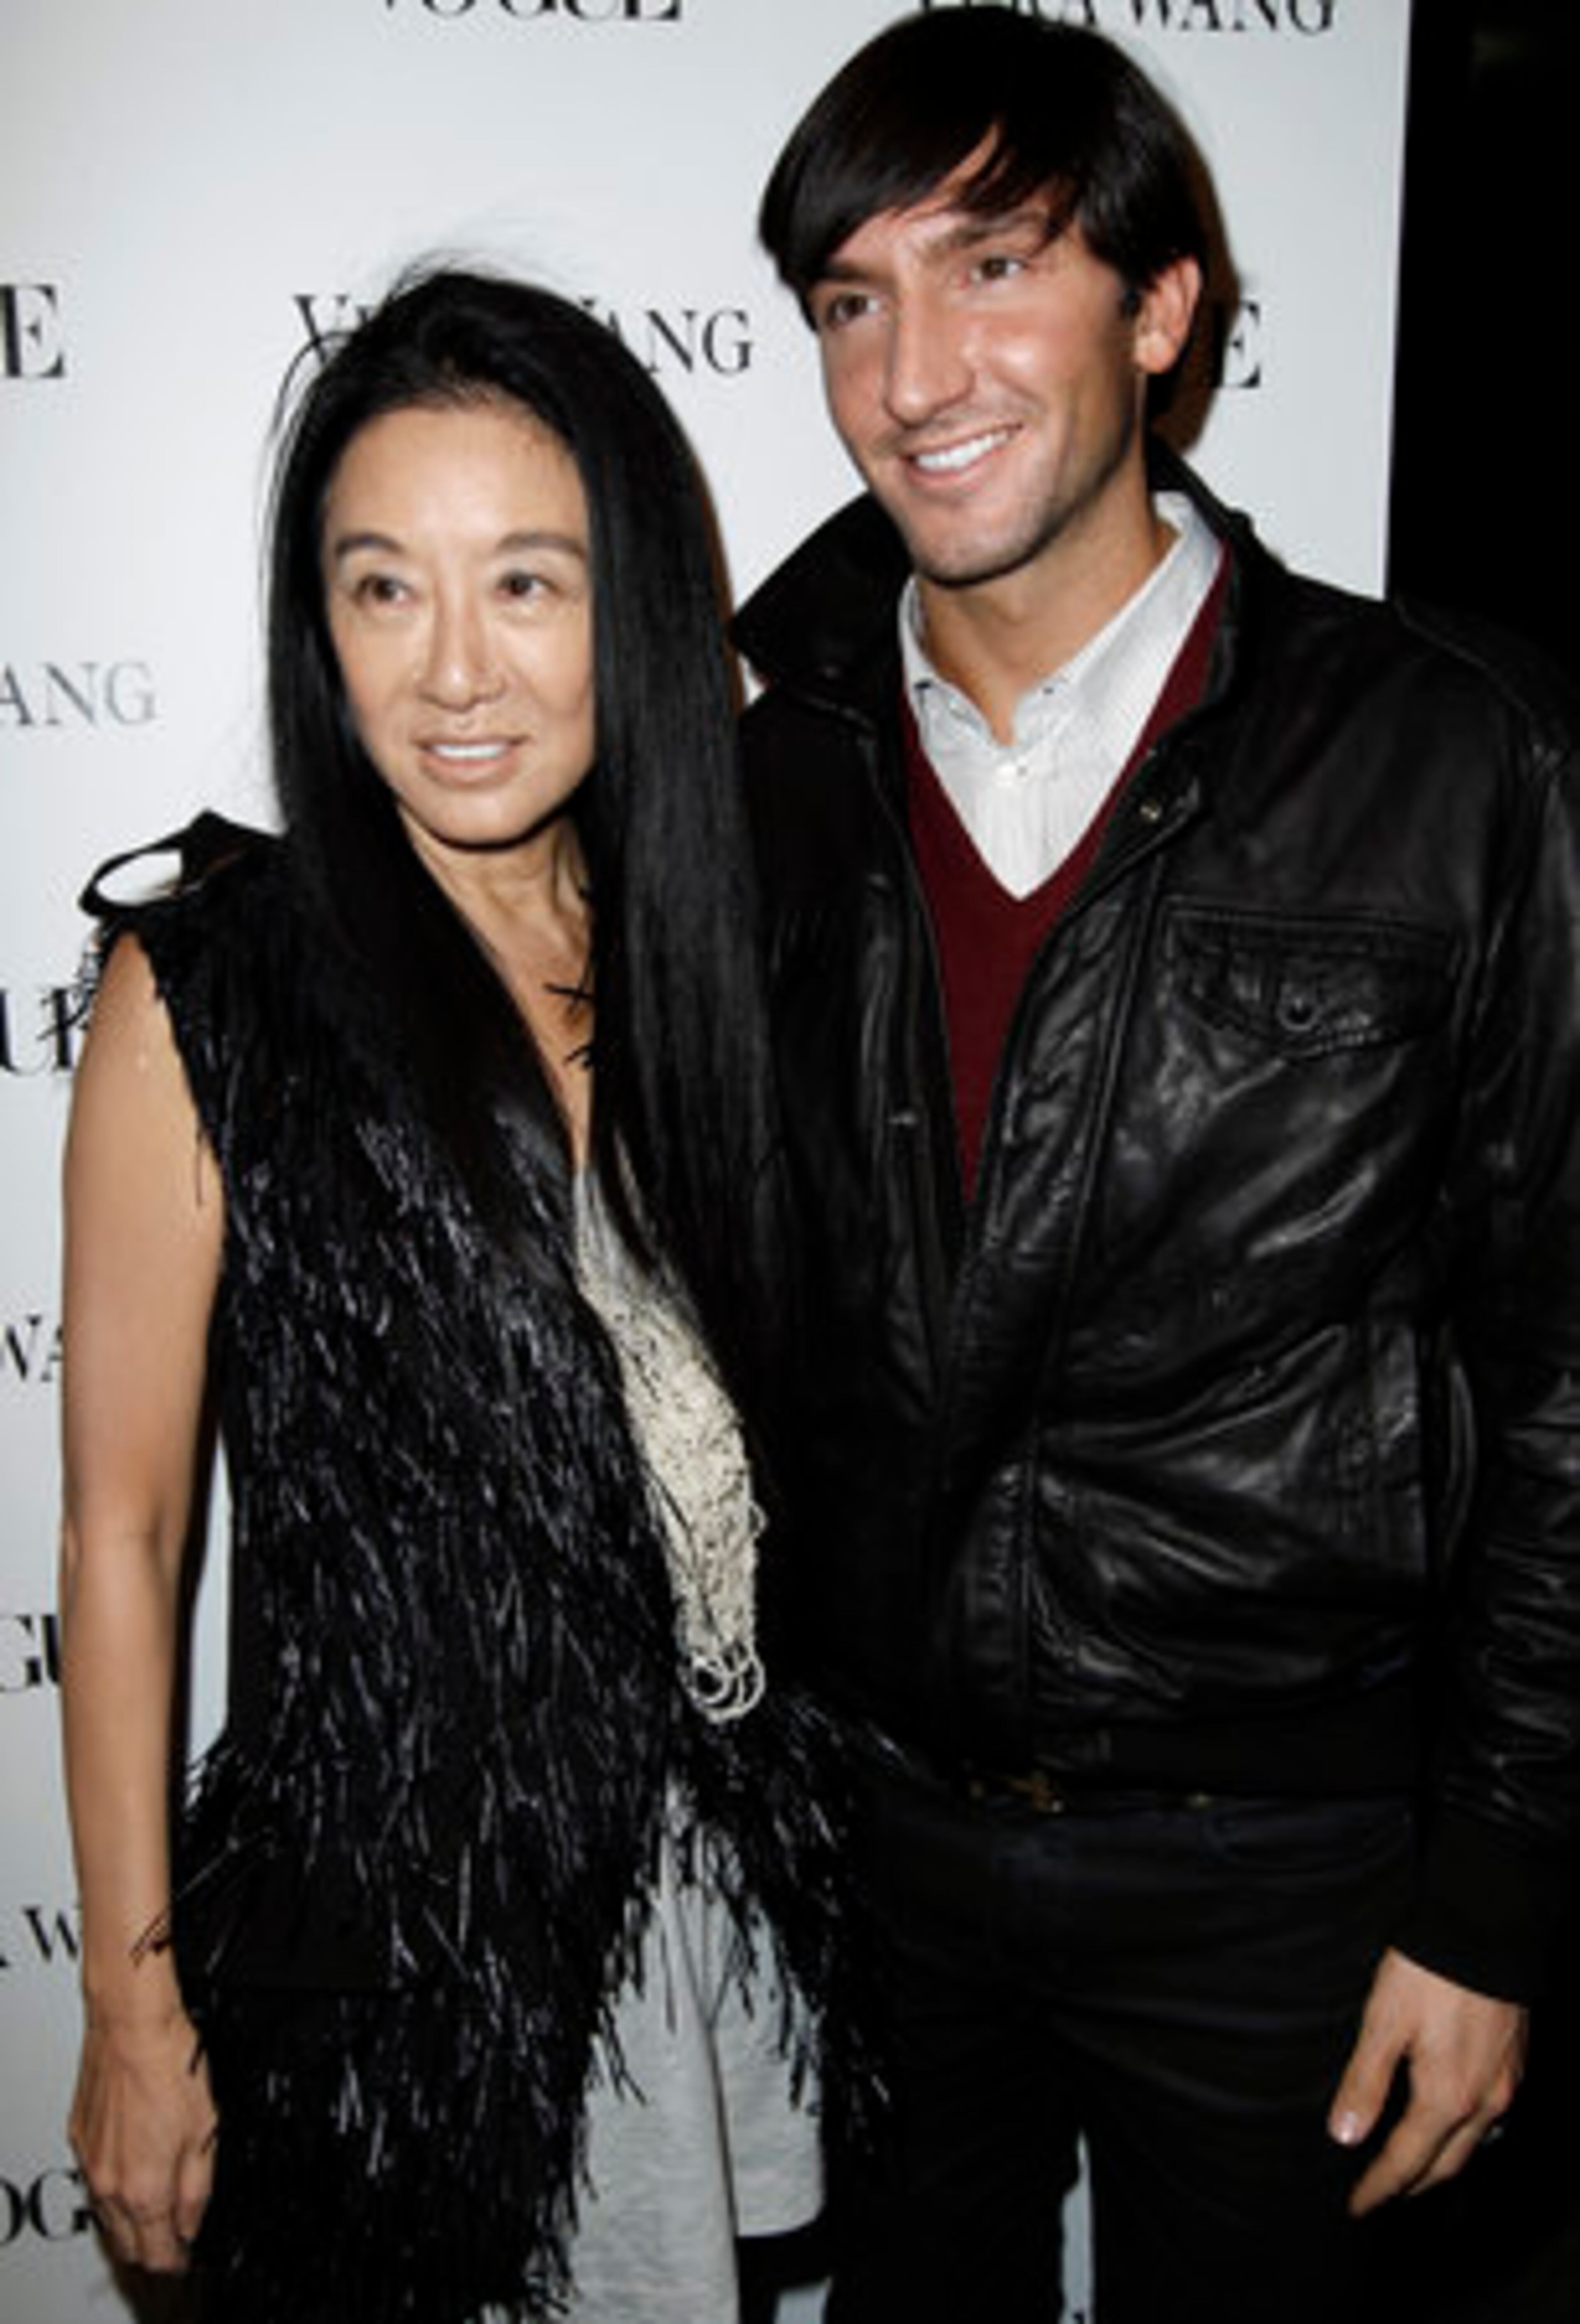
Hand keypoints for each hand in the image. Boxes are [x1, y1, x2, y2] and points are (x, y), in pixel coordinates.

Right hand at [69, 2007, 217, 2271]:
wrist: (132, 2025)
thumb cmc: (171, 2067)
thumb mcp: (206, 2134)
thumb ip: (197, 2190)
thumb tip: (191, 2223)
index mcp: (145, 2188)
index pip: (156, 2253)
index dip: (175, 2260)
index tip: (185, 2256)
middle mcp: (110, 2183)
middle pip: (127, 2244)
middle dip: (151, 2249)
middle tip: (173, 2240)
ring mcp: (91, 2162)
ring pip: (108, 2217)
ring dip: (131, 2223)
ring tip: (156, 2211)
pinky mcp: (81, 2139)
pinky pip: (96, 2182)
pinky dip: (115, 2189)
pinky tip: (134, 2172)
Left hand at [1327, 1947, 1525, 2213]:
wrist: (1485, 1930)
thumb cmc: (1427, 1974)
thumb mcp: (1383, 2023)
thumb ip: (1365, 2082)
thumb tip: (1344, 2137)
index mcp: (1446, 2097)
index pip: (1407, 2161)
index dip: (1379, 2187)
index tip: (1356, 2206)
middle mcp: (1483, 2103)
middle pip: (1446, 2165)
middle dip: (1412, 2186)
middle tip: (1380, 2194)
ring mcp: (1504, 2086)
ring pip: (1473, 2146)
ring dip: (1441, 2164)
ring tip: (1410, 2169)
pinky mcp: (1513, 2065)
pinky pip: (1490, 2120)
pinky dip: (1464, 2136)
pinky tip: (1448, 2125)